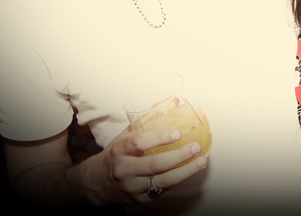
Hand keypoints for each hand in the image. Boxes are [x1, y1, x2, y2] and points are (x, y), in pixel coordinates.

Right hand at [92, 125, 207, 204]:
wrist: (99, 182)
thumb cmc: (118, 153)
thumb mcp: (127, 134)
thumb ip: (148, 118)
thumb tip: (173, 101)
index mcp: (119, 150)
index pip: (138, 142)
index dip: (158, 137)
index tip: (178, 132)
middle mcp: (124, 170)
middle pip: (154, 164)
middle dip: (179, 156)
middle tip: (196, 147)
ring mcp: (132, 187)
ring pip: (163, 181)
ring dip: (186, 171)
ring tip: (202, 161)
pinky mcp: (141, 200)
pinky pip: (163, 190)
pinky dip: (178, 179)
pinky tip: (190, 170)